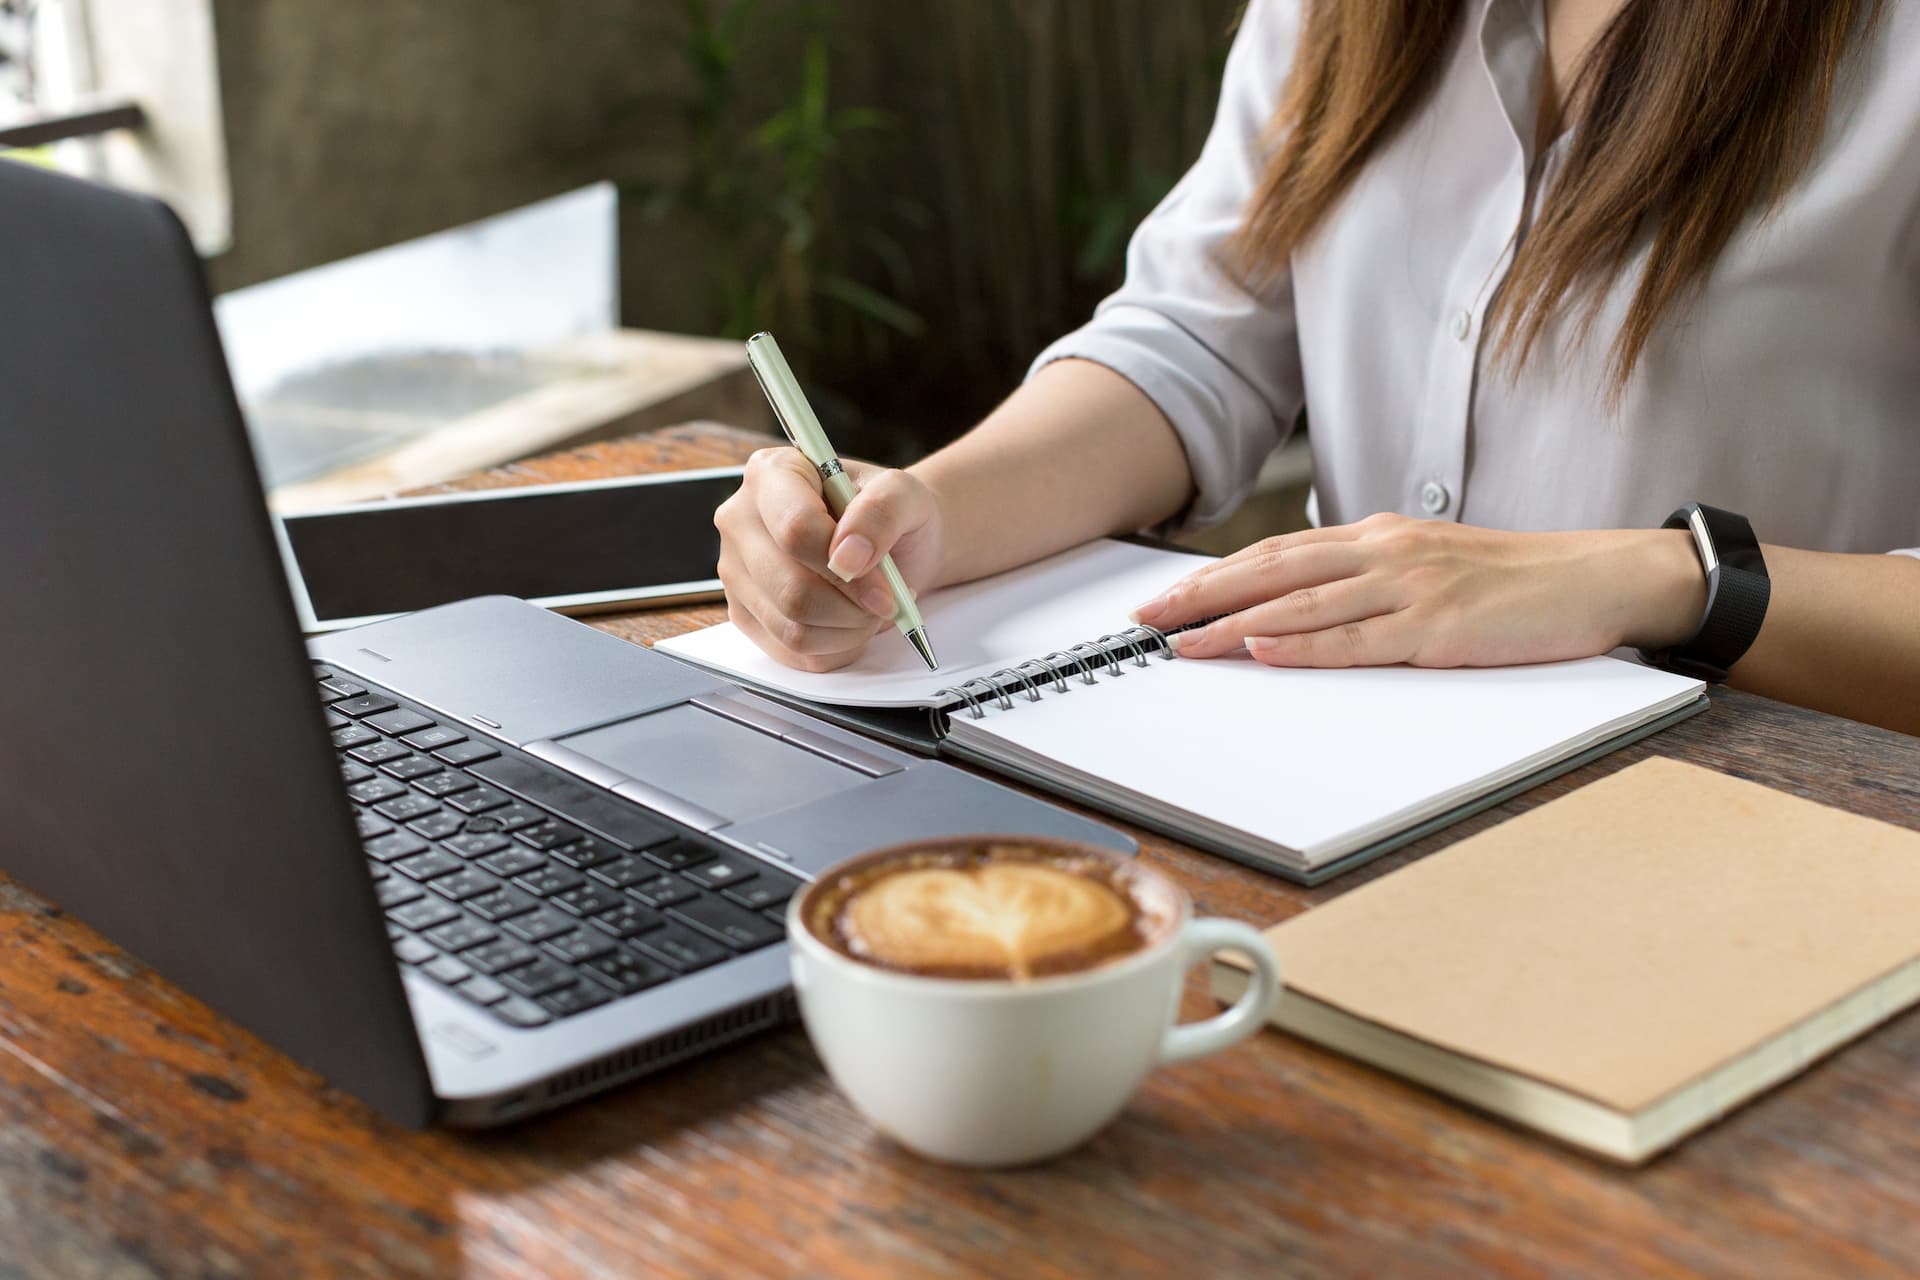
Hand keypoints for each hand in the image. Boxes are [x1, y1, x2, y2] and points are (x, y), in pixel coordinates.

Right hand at [714, 448, 944, 670]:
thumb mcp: (904, 494)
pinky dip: (835, 647)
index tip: (886, 587)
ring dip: (847, 629)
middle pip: (790, 589)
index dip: (845, 570)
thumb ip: (881, 512)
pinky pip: (792, 652)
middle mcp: (741, 520)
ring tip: (872, 608)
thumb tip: (848, 556)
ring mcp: (736, 571)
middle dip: (852, 607)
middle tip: (887, 601)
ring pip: (791, 628)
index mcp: (771, 473)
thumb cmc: (888, 513)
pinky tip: (851, 622)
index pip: (795, 530)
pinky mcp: (744, 614)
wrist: (888, 542)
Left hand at [1130, 513, 1706, 668]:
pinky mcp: (1438, 627)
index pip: (1278, 554)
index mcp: (1379, 537)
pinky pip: (1356, 640)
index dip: (1215, 574)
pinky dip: (1303, 646)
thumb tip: (1302, 604)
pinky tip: (1262, 650)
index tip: (1166, 596)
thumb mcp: (1429, 566)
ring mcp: (1410, 588)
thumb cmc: (1515, 581)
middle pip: (1272, 571)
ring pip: (1302, 606)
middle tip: (1147, 619)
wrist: (1596, 577)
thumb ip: (1368, 579)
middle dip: (1202, 595)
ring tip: (1182, 643)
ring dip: (1234, 625)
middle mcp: (1385, 552)